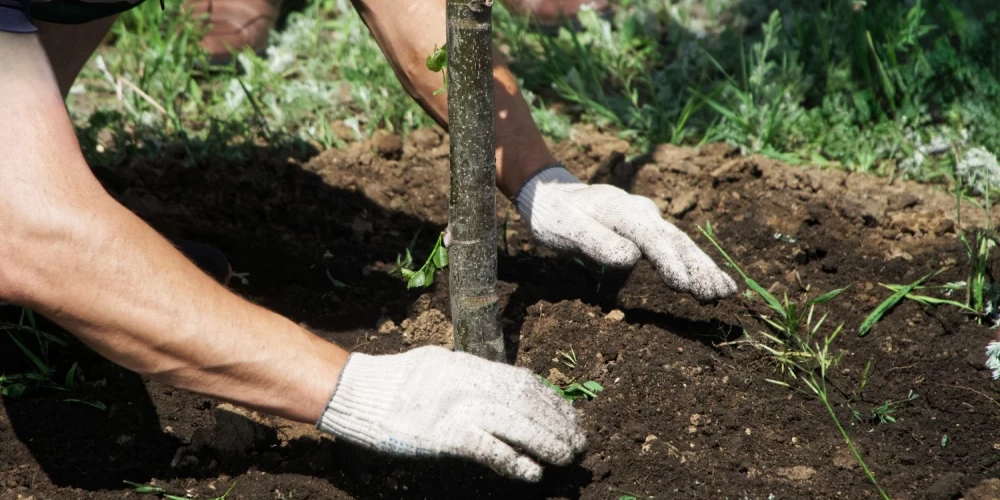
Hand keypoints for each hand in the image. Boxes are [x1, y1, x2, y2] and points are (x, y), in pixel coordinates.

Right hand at [316, 346, 585, 481]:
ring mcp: (459, 408)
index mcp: (470, 366)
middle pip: (527, 403)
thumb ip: (470, 374)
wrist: (357, 392)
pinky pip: (489, 449)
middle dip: (557, 422)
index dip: (552, 401)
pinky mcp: (445, 435)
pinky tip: (532, 473)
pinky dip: (514, 461)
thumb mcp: (440, 365)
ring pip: (517, 424)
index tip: (569, 416)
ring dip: (547, 442)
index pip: (524, 382)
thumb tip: (498, 385)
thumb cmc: (394, 381)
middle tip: (579, 441)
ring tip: (567, 457)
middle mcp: (471, 383)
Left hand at [514, 165, 736, 299]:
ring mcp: (648, 220)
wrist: (553, 194)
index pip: (651, 237)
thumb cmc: (555, 215)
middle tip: (716, 294)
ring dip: (703, 268)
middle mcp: (642, 212)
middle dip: (698, 267)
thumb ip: (595, 241)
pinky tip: (713, 282)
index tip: (683, 285)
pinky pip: (676, 248)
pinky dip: (695, 265)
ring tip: (725, 292)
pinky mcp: (648, 230)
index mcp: (621, 210)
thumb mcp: (565, 228)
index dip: (668, 261)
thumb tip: (629, 258)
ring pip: (682, 244)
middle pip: (676, 241)